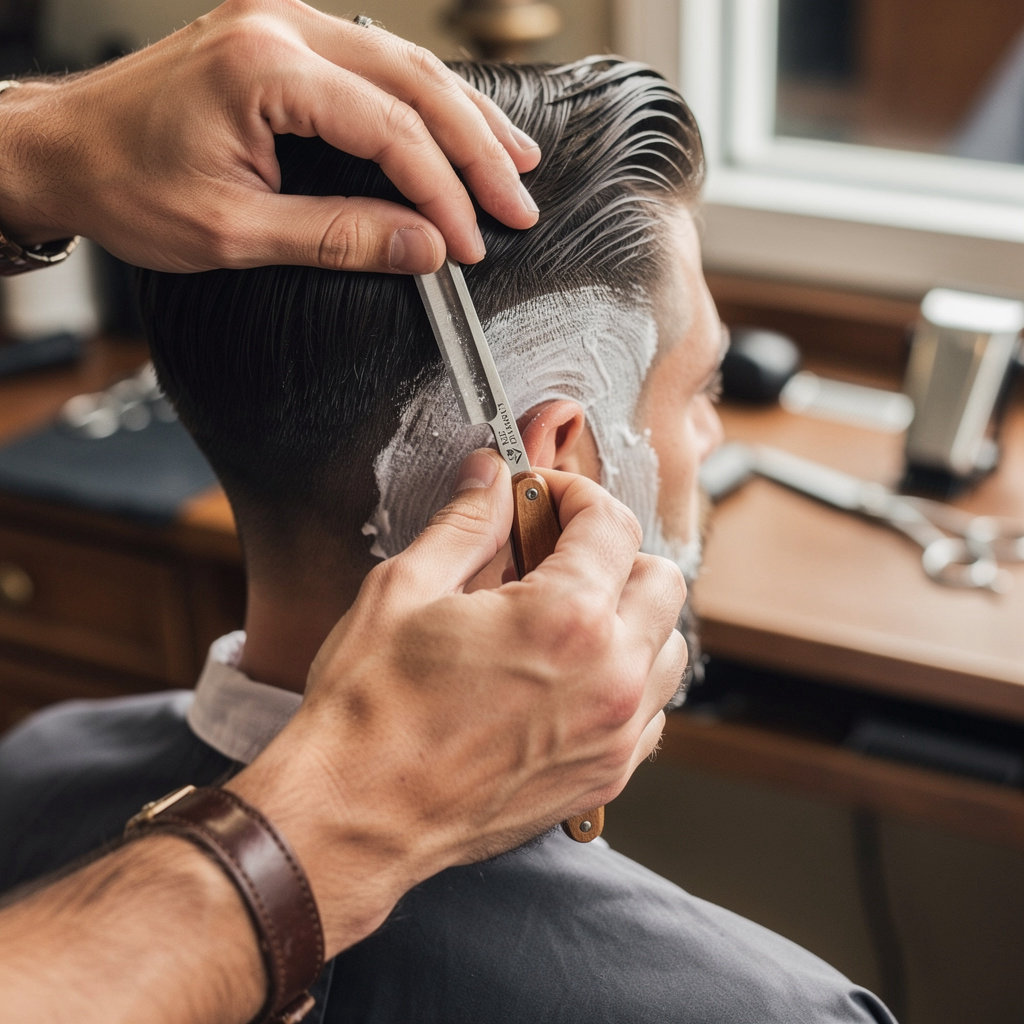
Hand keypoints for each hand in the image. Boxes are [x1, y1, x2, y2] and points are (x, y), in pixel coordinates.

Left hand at [0, 0, 540, 272]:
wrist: (63, 149)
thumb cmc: (126, 186)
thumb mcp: (234, 231)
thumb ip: (338, 237)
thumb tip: (423, 249)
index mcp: (263, 69)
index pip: (390, 131)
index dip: (443, 193)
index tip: (471, 244)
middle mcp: (279, 25)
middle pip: (414, 82)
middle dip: (477, 149)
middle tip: (518, 202)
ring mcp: (281, 22)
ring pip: (404, 62)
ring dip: (464, 116)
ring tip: (513, 162)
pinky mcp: (280, 37)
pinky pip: (374, 62)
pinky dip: (422, 102)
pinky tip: (454, 126)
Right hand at [231, 448, 687, 954]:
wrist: (356, 815)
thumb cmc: (371, 710)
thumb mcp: (404, 589)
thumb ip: (466, 523)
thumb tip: (491, 478)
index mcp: (565, 618)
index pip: (613, 524)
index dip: (576, 495)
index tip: (545, 500)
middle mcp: (608, 676)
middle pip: (661, 580)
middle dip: (614, 554)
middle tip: (556, 555)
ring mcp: (613, 734)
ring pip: (669, 647)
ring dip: (631, 618)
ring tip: (566, 618)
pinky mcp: (605, 777)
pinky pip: (651, 711)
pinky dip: (627, 681)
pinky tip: (571, 677)